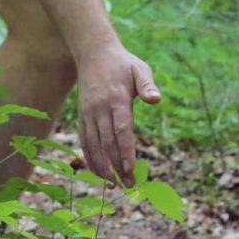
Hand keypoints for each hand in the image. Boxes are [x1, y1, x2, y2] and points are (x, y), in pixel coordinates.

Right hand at [74, 43, 159, 184]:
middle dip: (117, 166)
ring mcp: (88, 114)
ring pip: (93, 145)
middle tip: (129, 185)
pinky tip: (99, 173)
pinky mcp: (82, 117)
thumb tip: (156, 100)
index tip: (130, 169)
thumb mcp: (139, 68)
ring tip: (114, 185)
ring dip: (102, 167)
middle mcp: (100, 108)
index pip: (121, 130)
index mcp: (117, 98)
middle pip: (108, 142)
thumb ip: (148, 85)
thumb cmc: (122, 63)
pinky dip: (90, 158)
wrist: (94, 54)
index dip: (125, 151)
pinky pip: (84, 141)